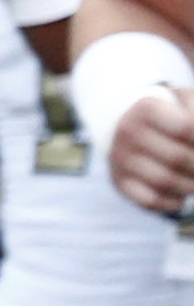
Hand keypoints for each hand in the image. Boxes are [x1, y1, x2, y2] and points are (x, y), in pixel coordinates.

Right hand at [112, 87, 193, 214]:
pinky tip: (180, 194)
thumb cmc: (171, 115)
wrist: (132, 126)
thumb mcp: (185, 104)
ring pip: (166, 181)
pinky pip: (151, 200)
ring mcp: (119, 158)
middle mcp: (127, 131)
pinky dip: (173, 202)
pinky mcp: (119, 181)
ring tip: (193, 180)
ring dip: (191, 186)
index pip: (186, 128)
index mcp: (146, 108)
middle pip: (178, 158)